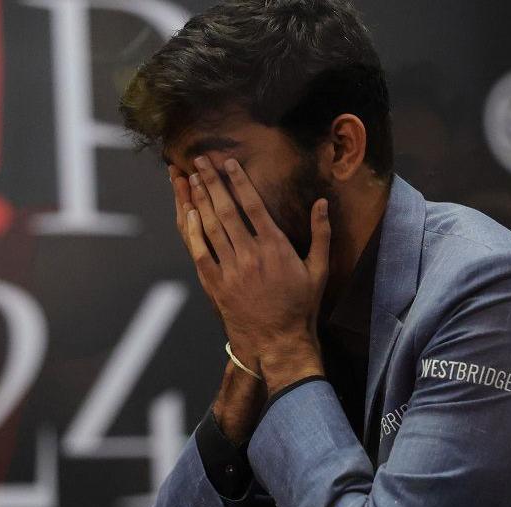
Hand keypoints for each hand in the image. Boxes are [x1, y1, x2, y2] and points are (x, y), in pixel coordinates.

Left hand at [183, 156, 328, 393]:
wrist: (277, 342)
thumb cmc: (301, 306)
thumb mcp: (319, 270)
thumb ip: (321, 234)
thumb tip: (323, 203)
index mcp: (275, 247)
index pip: (253, 205)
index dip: (239, 181)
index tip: (228, 162)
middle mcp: (250, 254)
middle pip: (226, 210)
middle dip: (212, 182)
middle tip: (200, 161)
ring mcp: (231, 269)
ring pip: (211, 227)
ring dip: (199, 200)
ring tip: (190, 178)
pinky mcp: (216, 284)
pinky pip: (199, 253)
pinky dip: (192, 232)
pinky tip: (187, 214)